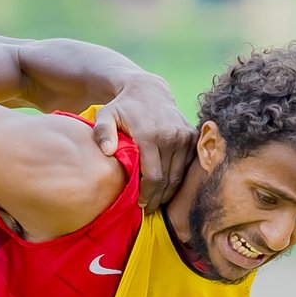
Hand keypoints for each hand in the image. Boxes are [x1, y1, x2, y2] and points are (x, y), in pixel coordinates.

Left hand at [93, 74, 192, 209]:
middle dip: (157, 198)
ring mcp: (184, 136)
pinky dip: (178, 177)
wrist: (147, 89)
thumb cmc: (122, 107)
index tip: (139, 203)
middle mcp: (171, 136)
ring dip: (169, 192)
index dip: (147, 195)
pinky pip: (187, 165)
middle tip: (147, 207)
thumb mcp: (105, 116)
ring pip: (179, 175)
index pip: (153, 177)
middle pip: (168, 180)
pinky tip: (166, 185)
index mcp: (150, 136)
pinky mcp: (192, 135)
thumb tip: (108, 152)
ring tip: (156, 200)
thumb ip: (102, 133)